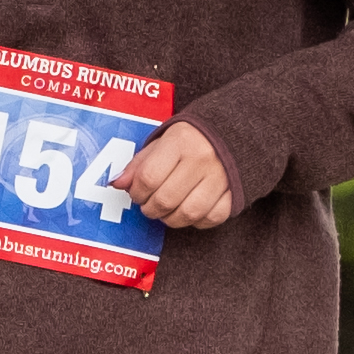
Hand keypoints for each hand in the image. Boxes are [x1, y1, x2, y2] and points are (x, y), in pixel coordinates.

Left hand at [118, 119, 241, 227]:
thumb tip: (117, 183)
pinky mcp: (235, 192)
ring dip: (170, 218)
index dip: (136, 192)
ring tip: (165, 211)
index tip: (136, 193)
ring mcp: (221, 177)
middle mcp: (203, 159)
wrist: (233, 131)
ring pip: (188, 213)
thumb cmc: (190, 139)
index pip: (149, 177)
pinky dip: (197, 221)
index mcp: (181, 142)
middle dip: (150, 208)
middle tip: (148, 204)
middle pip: (166, 199)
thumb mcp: (162, 142)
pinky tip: (188, 211)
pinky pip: (212, 218)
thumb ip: (139, 163)